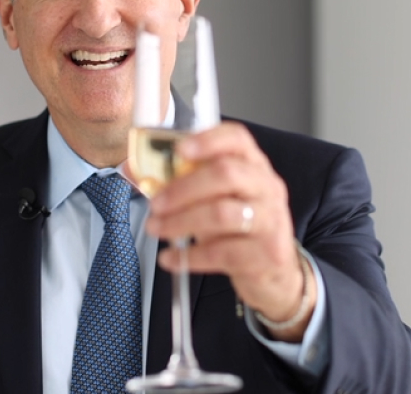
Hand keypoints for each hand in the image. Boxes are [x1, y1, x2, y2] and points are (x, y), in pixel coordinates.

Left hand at [144, 121, 315, 341]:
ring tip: (156, 228)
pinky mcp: (265, 254)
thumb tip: (135, 169)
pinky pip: (222, 253)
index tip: (179, 149)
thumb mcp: (217, 198)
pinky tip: (170, 258)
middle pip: (226, 174)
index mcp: (253, 165)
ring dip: (180, 221)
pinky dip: (189, 256)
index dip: (208, 140)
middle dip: (183, 187)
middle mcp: (266, 187)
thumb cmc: (237, 227)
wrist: (275, 272)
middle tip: (155, 203)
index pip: (237, 138)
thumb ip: (184, 182)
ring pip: (222, 214)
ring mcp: (270, 220)